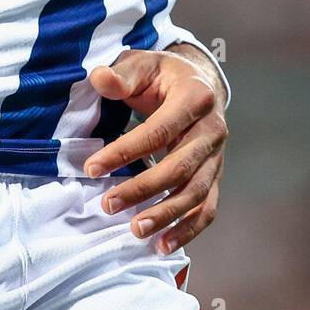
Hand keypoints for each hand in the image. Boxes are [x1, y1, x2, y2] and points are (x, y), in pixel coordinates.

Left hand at [84, 45, 226, 252]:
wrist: (198, 82)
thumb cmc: (163, 75)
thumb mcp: (142, 63)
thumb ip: (122, 74)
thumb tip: (100, 79)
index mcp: (196, 97)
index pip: (159, 130)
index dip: (125, 151)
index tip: (92, 167)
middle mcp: (213, 129)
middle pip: (179, 167)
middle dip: (143, 189)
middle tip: (108, 204)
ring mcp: (217, 156)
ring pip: (196, 192)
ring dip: (166, 215)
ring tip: (135, 231)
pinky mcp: (216, 175)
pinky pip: (207, 208)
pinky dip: (189, 229)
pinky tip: (163, 245)